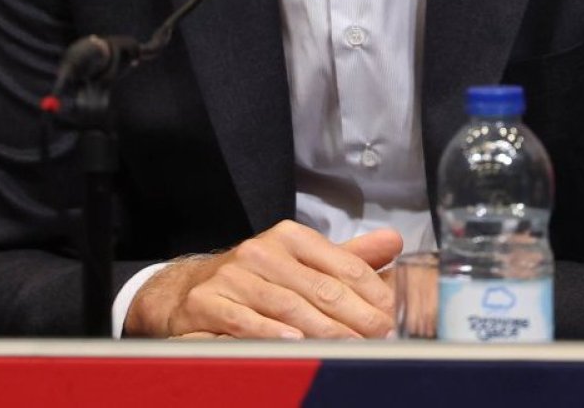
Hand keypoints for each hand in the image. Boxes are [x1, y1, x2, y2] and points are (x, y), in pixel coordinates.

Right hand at [125, 221, 402, 338]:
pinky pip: (244, 320)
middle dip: (354, 316)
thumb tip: (395, 242)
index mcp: (291, 237)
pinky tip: (293, 343)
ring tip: (348, 346)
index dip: (370, 291)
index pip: (341, 263)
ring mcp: (234, 275)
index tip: (392, 315)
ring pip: (287, 306)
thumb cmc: (257, 280)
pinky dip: (270, 334)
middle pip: (319, 288)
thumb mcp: (302, 262)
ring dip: (321, 330)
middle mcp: (262, 251)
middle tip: (379, 337)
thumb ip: (348, 257)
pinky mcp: (208, 301)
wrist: (187, 290)